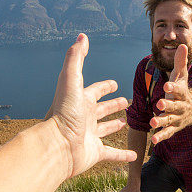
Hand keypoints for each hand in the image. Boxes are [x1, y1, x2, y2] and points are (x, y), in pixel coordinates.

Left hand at [45, 34, 136, 177]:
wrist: (57, 145)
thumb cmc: (64, 113)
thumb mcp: (71, 80)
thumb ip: (76, 58)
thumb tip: (82, 36)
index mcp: (80, 101)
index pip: (95, 91)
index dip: (104, 87)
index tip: (114, 84)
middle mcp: (84, 118)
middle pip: (101, 109)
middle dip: (112, 105)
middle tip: (125, 102)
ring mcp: (89, 136)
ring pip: (105, 130)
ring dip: (114, 126)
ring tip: (126, 122)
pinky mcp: (94, 153)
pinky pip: (112, 153)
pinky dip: (123, 155)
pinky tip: (134, 155)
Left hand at [149, 44, 191, 143]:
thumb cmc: (184, 90)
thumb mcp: (182, 76)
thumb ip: (180, 62)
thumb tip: (182, 44)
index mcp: (182, 93)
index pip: (178, 90)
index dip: (173, 87)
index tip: (167, 85)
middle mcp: (181, 106)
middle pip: (175, 106)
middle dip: (167, 105)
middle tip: (159, 103)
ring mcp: (178, 118)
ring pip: (170, 120)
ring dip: (162, 122)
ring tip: (153, 122)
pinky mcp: (174, 127)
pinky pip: (168, 133)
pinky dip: (161, 136)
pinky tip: (153, 140)